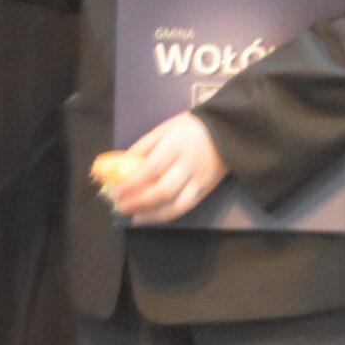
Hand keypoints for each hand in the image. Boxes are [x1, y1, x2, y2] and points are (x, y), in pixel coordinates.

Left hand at [108, 111, 227, 222]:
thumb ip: (144, 146)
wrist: (228, 132)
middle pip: (163, 191)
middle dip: (139, 202)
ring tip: (134, 217)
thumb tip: (122, 163)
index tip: (115, 191)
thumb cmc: (191, 127)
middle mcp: (188, 166)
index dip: (132, 183)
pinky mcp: (206, 191)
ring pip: (176, 206)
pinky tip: (152, 216)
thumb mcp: (164, 128)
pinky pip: (185, 208)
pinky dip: (167, 215)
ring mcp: (200, 181)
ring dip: (152, 215)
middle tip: (121, 207)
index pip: (151, 169)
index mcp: (175, 146)